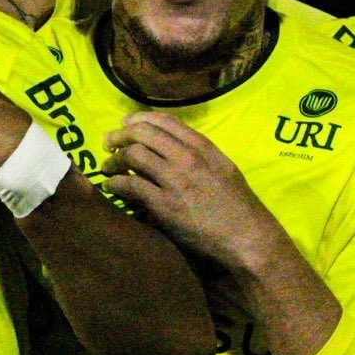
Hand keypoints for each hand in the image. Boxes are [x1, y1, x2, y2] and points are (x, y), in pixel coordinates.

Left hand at [102, 112, 287, 268]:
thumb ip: (198, 155)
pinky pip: (130, 186)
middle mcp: (188, 157)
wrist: (247, 236)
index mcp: (203, 146)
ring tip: (107, 166)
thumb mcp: (222, 168)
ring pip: (132, 155)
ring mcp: (175, 180)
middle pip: (143, 133)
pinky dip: (115, 183)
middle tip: (108, 142)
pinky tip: (111, 187)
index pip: (165, 120)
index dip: (139, 118)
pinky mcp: (164, 205)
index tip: (125, 124)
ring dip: (113, 159)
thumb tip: (168, 150)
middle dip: (119, 135)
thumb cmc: (237, 205)